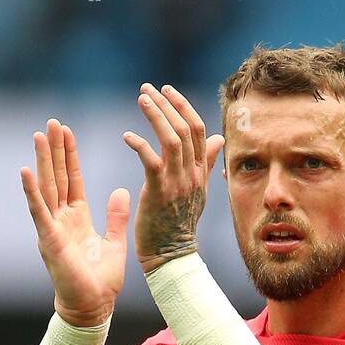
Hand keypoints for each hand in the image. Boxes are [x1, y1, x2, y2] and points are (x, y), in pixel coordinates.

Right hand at [20, 119, 129, 326]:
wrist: (93, 308)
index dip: (70, 156)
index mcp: (77, 218)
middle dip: (55, 150)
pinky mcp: (48, 240)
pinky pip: (38, 211)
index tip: (67, 132)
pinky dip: (31, 191)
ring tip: (38, 135)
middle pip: (58, 177)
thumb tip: (121, 191)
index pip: (73, 179)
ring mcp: (52, 228)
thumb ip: (116, 216)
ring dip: (42, 161)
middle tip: (51, 122)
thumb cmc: (101, 282)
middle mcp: (61, 219)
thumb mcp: (114, 242)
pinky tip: (25, 171)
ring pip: (46, 187)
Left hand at [124, 83, 224, 273]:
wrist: (170, 256)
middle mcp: (192, 175)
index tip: (166, 90)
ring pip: (171, 139)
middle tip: (147, 89)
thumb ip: (206, 163)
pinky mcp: (159, 193)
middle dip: (166, 104)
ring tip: (141, 99)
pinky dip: (139, 144)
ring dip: (155, 115)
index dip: (182, 106)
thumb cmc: (179, 224)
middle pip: (184, 129)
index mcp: (200, 173)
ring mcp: (177, 184)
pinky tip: (127, 136)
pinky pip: (151, 160)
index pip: (197, 130)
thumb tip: (218, 138)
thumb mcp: (198, 191)